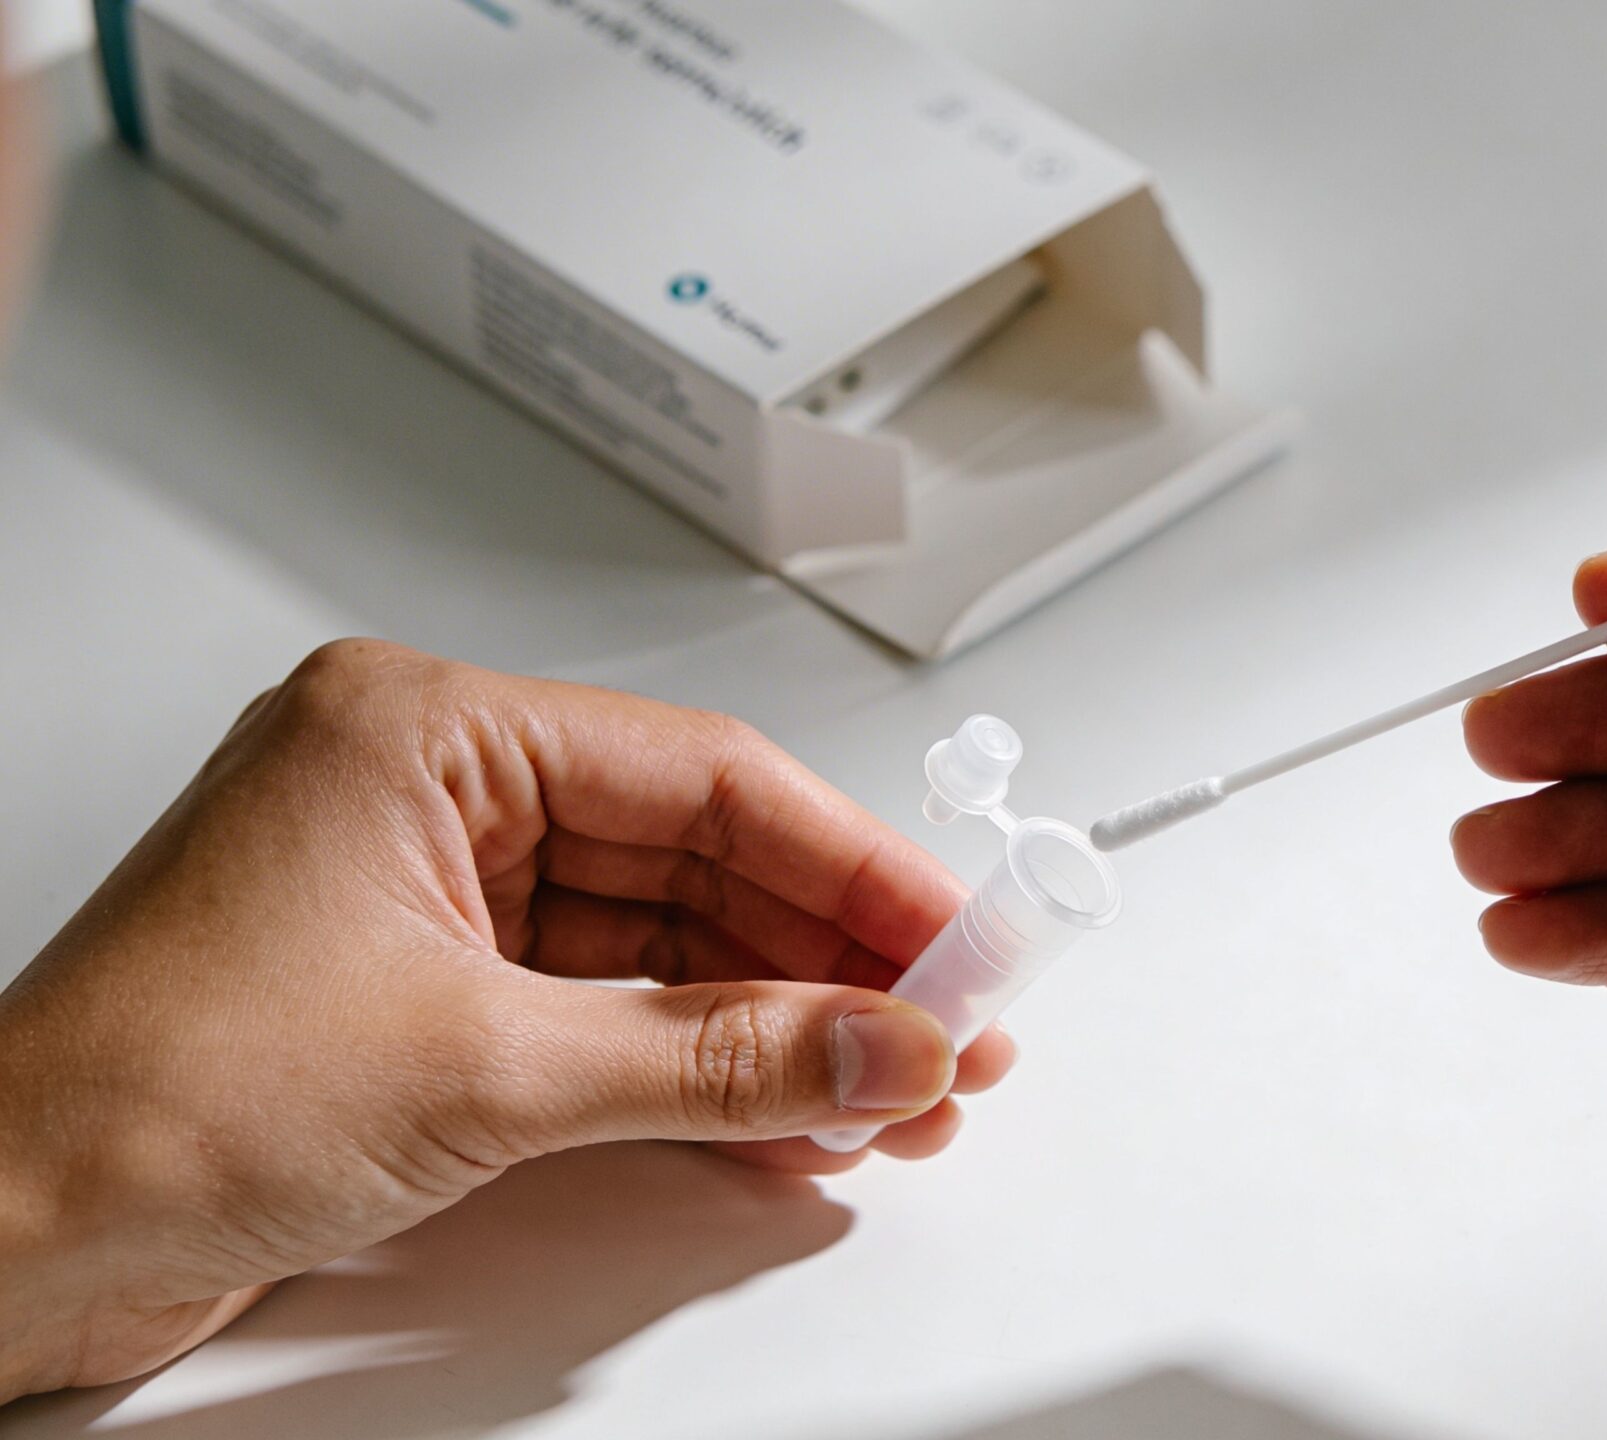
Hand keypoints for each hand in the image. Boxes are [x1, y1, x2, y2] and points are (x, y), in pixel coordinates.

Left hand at [0, 640, 1011, 1399]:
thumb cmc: (146, 1102)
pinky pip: (609, 1015)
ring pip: (664, 946)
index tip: (955, 939)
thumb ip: (714, 1059)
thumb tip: (873, 1044)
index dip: (854, 865)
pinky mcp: (430, 1000)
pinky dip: (701, 1072)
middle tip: (946, 1029)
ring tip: (892, 1089)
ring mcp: (430, 901)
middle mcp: (432, 797)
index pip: (704, 777)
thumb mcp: (485, 1070)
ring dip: (780, 1027)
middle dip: (830, 960)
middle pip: (697, 860)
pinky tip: (790, 1117)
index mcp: (425, 731)